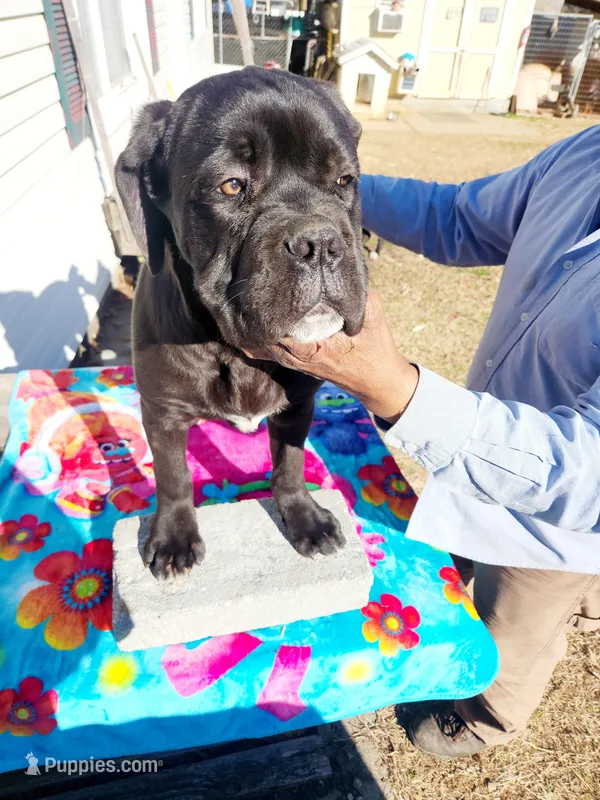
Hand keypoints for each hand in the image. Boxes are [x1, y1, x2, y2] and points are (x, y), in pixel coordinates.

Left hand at [244, 289, 418, 423]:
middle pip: (262, 339)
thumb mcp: (372, 313)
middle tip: (239, 294)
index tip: (256, 287)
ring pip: (261, 347)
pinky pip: (268, 351)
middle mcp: (297, 358)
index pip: (277, 330)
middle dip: (252, 318)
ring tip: (238, 305)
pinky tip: (248, 324)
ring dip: (252, 328)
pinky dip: (258, 339)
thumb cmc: (376, 347)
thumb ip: (356, 290)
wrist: (378, 381)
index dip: (264, 311)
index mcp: (312, 348)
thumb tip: (339, 264)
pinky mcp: (296, 363)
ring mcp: (295, 362)